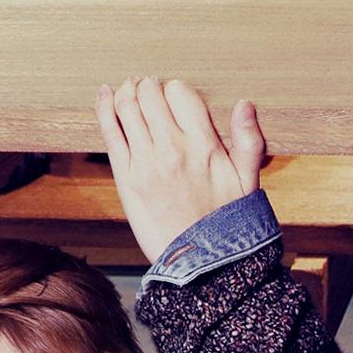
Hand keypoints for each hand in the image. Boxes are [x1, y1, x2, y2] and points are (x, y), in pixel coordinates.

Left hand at [93, 75, 267, 266]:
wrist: (201, 265)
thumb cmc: (226, 225)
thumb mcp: (247, 183)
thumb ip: (248, 141)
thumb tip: (245, 103)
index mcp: (204, 145)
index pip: (180, 92)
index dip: (174, 90)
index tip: (173, 101)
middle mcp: (173, 148)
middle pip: (150, 93)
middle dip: (148, 87)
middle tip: (147, 93)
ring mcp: (146, 162)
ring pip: (126, 105)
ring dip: (125, 92)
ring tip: (128, 93)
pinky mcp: (126, 178)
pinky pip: (110, 130)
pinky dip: (104, 106)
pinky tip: (104, 94)